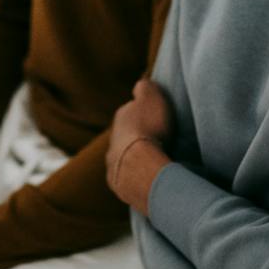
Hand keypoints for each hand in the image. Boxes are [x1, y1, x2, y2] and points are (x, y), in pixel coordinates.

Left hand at [106, 79, 174, 210]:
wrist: (139, 165)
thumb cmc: (149, 128)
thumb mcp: (151, 97)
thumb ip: (144, 87)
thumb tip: (140, 85)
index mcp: (121, 118)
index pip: (130, 112)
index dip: (143, 114)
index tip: (155, 118)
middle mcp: (112, 140)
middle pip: (125, 137)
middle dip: (137, 138)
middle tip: (156, 142)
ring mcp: (113, 163)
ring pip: (124, 158)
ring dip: (135, 159)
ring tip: (152, 162)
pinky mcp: (117, 183)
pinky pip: (127, 178)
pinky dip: (135, 177)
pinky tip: (146, 178)